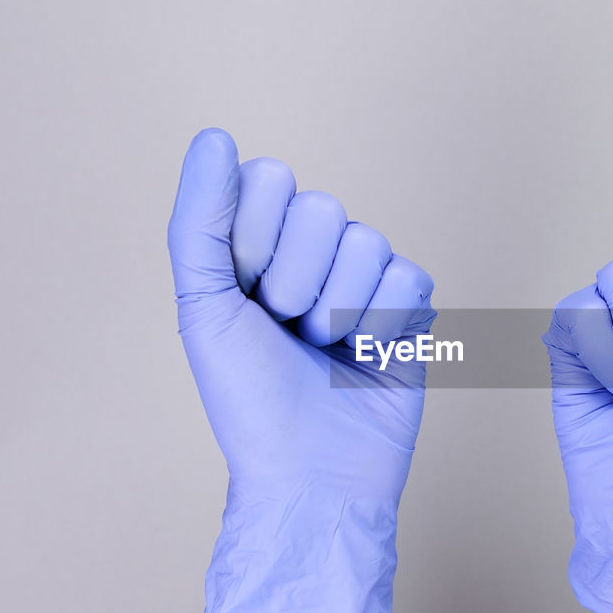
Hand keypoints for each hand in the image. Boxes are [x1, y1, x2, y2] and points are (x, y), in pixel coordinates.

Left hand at [168, 128, 434, 612]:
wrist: (309, 475)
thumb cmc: (249, 400)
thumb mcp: (203, 305)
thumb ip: (201, 218)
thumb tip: (214, 137)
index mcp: (259, 244)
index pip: (271, 180)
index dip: (255, 242)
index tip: (244, 297)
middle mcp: (314, 254)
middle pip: (324, 209)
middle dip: (296, 282)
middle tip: (287, 331)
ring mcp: (365, 280)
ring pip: (369, 242)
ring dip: (339, 310)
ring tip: (325, 349)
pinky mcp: (411, 309)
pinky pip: (410, 277)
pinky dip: (383, 327)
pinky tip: (367, 358)